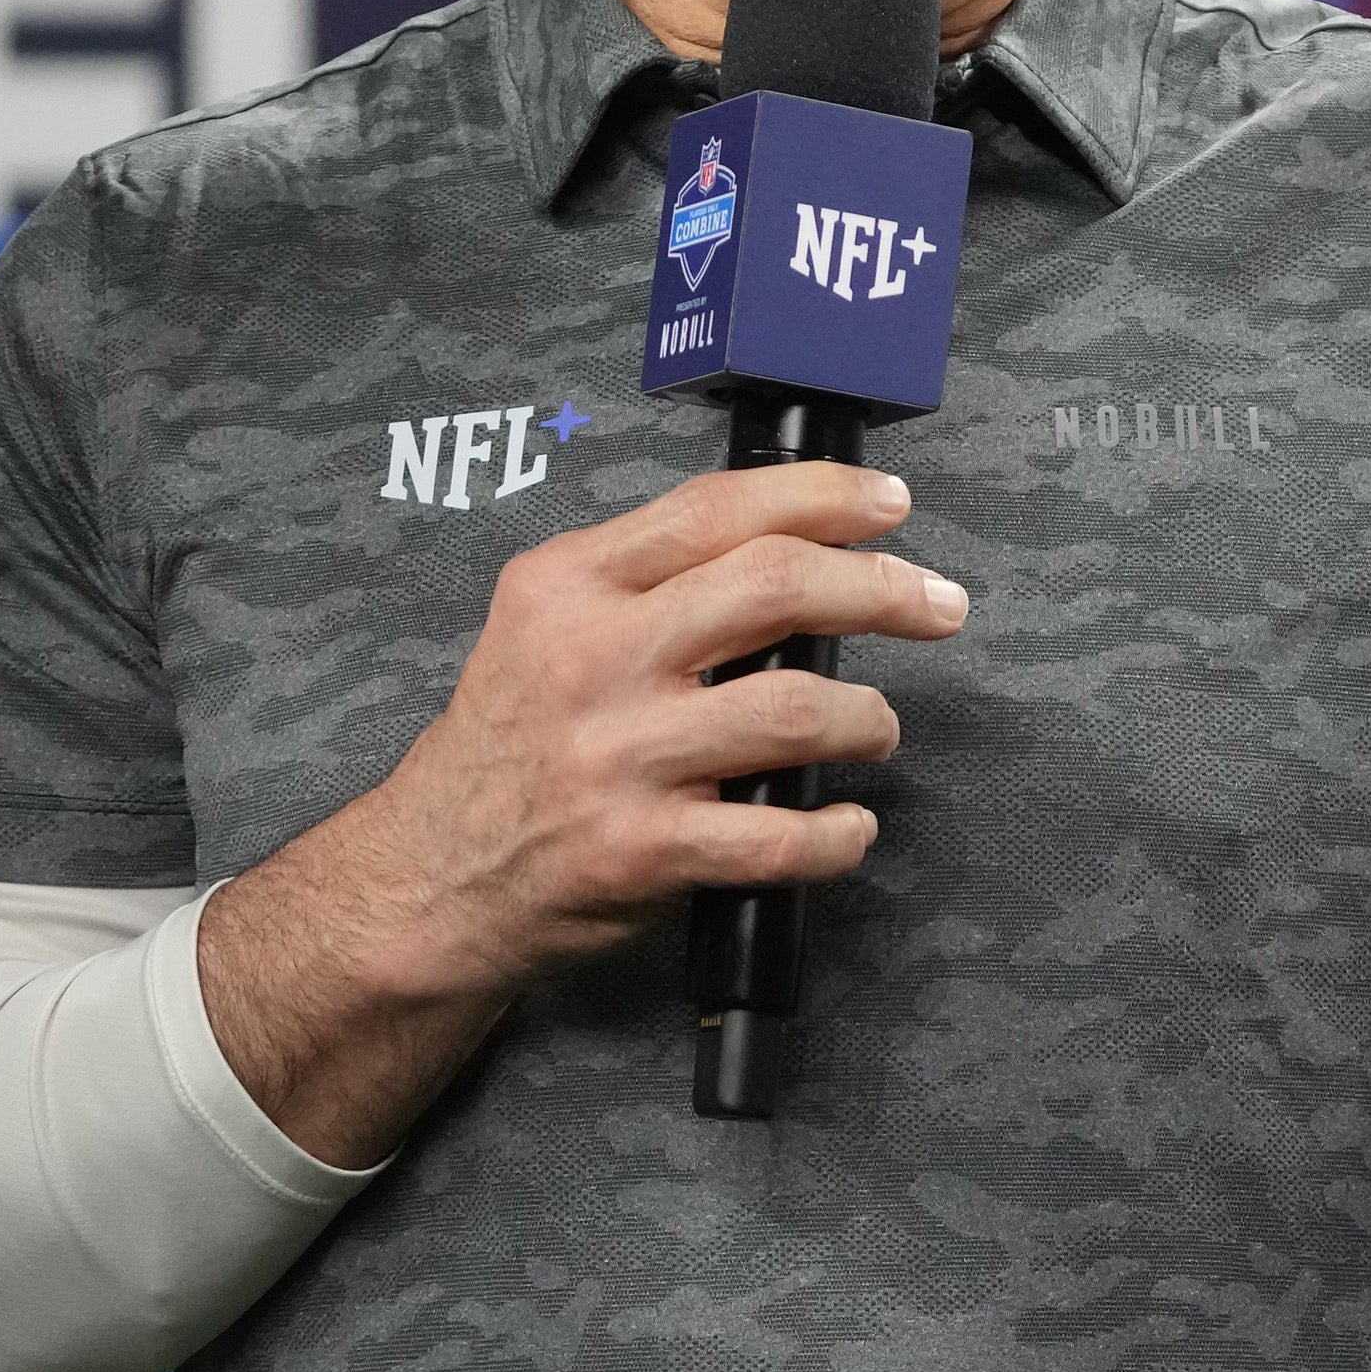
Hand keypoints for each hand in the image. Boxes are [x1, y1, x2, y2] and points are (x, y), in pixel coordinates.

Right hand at [196, 463, 967, 1162]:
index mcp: (570, 583)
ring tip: (878, 730)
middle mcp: (594, 658)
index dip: (824, 496)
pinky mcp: (642, 850)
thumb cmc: (513, 741)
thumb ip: (651, 579)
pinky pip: (778, 837)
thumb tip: (801, 548)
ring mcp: (619, 757)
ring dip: (868, 719)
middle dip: (881, 588)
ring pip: (795, 711)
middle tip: (938, 604)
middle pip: (774, 588)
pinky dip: (837, 834)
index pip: (717, 509)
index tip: (893, 503)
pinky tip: (850, 827)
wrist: (432, 875)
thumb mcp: (547, 624)